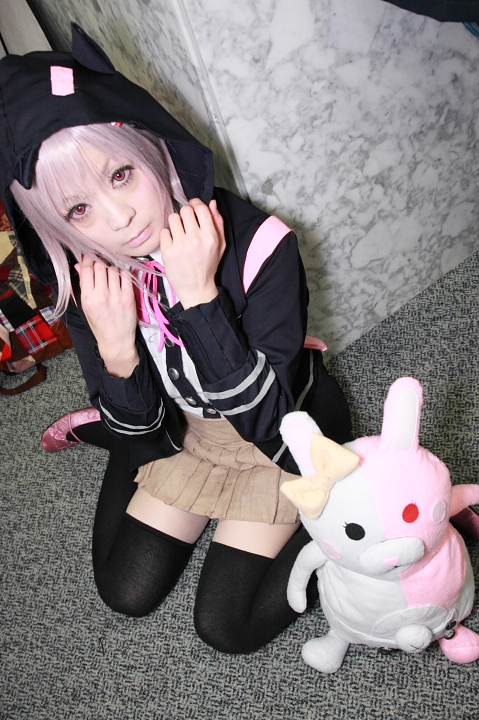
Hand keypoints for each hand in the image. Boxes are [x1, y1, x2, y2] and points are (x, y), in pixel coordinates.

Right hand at [75, 257, 138, 377]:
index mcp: (88, 298)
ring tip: (110, 275)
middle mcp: (101, 296)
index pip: (86, 269)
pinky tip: (119, 278)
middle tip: (100, 265)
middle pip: (100, 266)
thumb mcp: (86, 306)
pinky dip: (122, 273)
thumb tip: (78, 265)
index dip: (87, 260)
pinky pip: (126, 275)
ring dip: (110, 268)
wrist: (116, 340)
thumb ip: (82, 285)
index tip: (89, 259)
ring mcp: (116, 296)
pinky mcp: (129, 297)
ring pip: (113, 269)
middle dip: (99, 263)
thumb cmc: (99, 324)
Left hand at [159, 198, 225, 308]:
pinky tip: (173, 244)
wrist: (196, 289)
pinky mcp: (168, 251)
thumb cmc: (208, 266)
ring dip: (176, 224)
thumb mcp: (220, 245)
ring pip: (173, 218)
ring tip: (179, 234)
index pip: (200, 208)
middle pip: (185, 210)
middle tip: (186, 225)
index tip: (193, 208)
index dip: (195, 204)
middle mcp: (195, 239)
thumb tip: (211, 203)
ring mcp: (180, 245)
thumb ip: (218, 223)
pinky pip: (164, 231)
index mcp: (210, 237)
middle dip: (185, 215)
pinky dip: (168, 236)